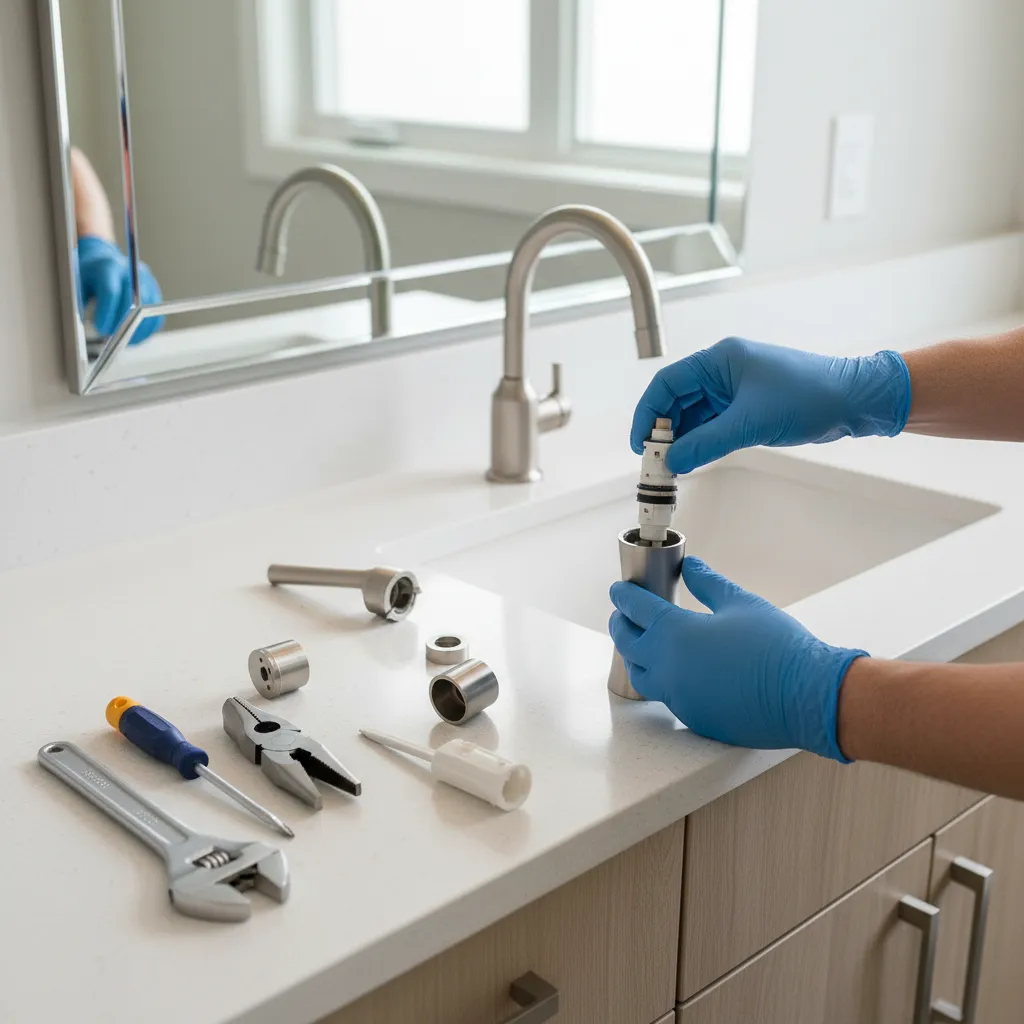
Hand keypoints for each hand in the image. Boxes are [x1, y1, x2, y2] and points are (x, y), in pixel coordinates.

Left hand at [75, 235, 163, 342]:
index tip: (100, 328)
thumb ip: (79, 302)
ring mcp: (147, 282)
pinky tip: (135, 337)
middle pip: (133, 303)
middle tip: (111, 336)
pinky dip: (147, 330)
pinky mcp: (155, 292)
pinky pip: (156, 316)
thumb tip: (83, 326)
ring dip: (137, 329)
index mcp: (109, 267)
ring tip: (124, 340)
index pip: (111, 292)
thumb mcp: (76, 284)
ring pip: (148, 310)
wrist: (102, 261)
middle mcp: (132, 272)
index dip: (106, 313)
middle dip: (122, 324)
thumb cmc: (88, 275)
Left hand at [608, 557, 865, 759]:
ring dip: (637, 656)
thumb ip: (708, 583)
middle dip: (621, 625)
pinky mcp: (693, 717)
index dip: (624, 596)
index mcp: (675, 633)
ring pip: (641, 675)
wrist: (806, 695)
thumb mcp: (740, 603)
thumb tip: (691, 566)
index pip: (635, 608)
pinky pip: (667, 696)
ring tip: (644, 644)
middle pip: (627, 643)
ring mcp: (678, 696)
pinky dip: (664, 680)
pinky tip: (678, 671)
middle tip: (624, 615)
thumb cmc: (777, 646)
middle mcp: (668, 667)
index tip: (620, 590)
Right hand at [631, 337, 910, 472]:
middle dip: (663, 431)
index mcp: (720, 360)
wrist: (853, 401)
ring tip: (673, 467)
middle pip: (676, 401)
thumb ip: (707, 443)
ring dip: (681, 440)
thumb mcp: (751, 422)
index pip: (667, 384)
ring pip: (693, 417)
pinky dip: (700, 443)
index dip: (648, 413)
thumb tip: (674, 461)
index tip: (641, 443)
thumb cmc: (810, 395)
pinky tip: (693, 459)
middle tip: (656, 461)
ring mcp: (735, 391)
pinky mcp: (747, 409)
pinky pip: (712, 426)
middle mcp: (723, 372)